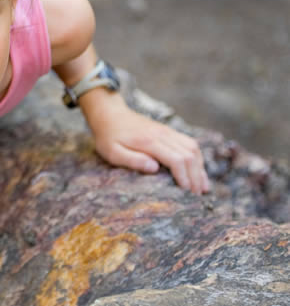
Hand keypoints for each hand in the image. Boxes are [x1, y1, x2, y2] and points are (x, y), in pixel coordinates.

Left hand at [81, 89, 209, 194]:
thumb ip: (133, 160)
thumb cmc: (108, 137)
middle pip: (189, 155)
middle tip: (196, 196)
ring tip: (202, 187)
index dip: (185, 177)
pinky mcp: (168, 131)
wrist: (110, 114)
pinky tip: (198, 171)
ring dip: (200, 168)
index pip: (176, 159)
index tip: (186, 193)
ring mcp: (167, 131)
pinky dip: (197, 158)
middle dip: (195, 176)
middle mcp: (162, 134)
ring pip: (193, 148)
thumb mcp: (112, 152)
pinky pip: (189, 143)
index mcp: (149, 141)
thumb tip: (155, 168)